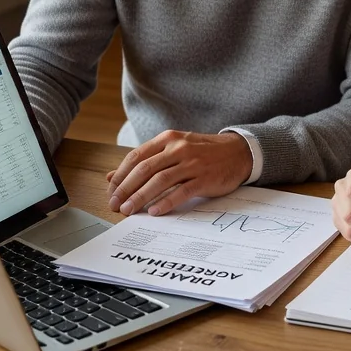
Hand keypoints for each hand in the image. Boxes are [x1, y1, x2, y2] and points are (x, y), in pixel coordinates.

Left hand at [105, 130, 252, 216]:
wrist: (239, 152)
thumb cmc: (203, 152)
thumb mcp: (174, 149)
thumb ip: (145, 160)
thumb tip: (112, 176)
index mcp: (168, 139)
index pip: (136, 157)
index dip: (120, 176)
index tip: (111, 192)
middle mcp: (179, 148)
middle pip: (145, 169)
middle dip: (126, 189)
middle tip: (115, 205)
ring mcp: (192, 163)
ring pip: (160, 181)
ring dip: (140, 198)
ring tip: (129, 211)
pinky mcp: (205, 178)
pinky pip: (181, 192)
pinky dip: (166, 202)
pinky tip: (154, 212)